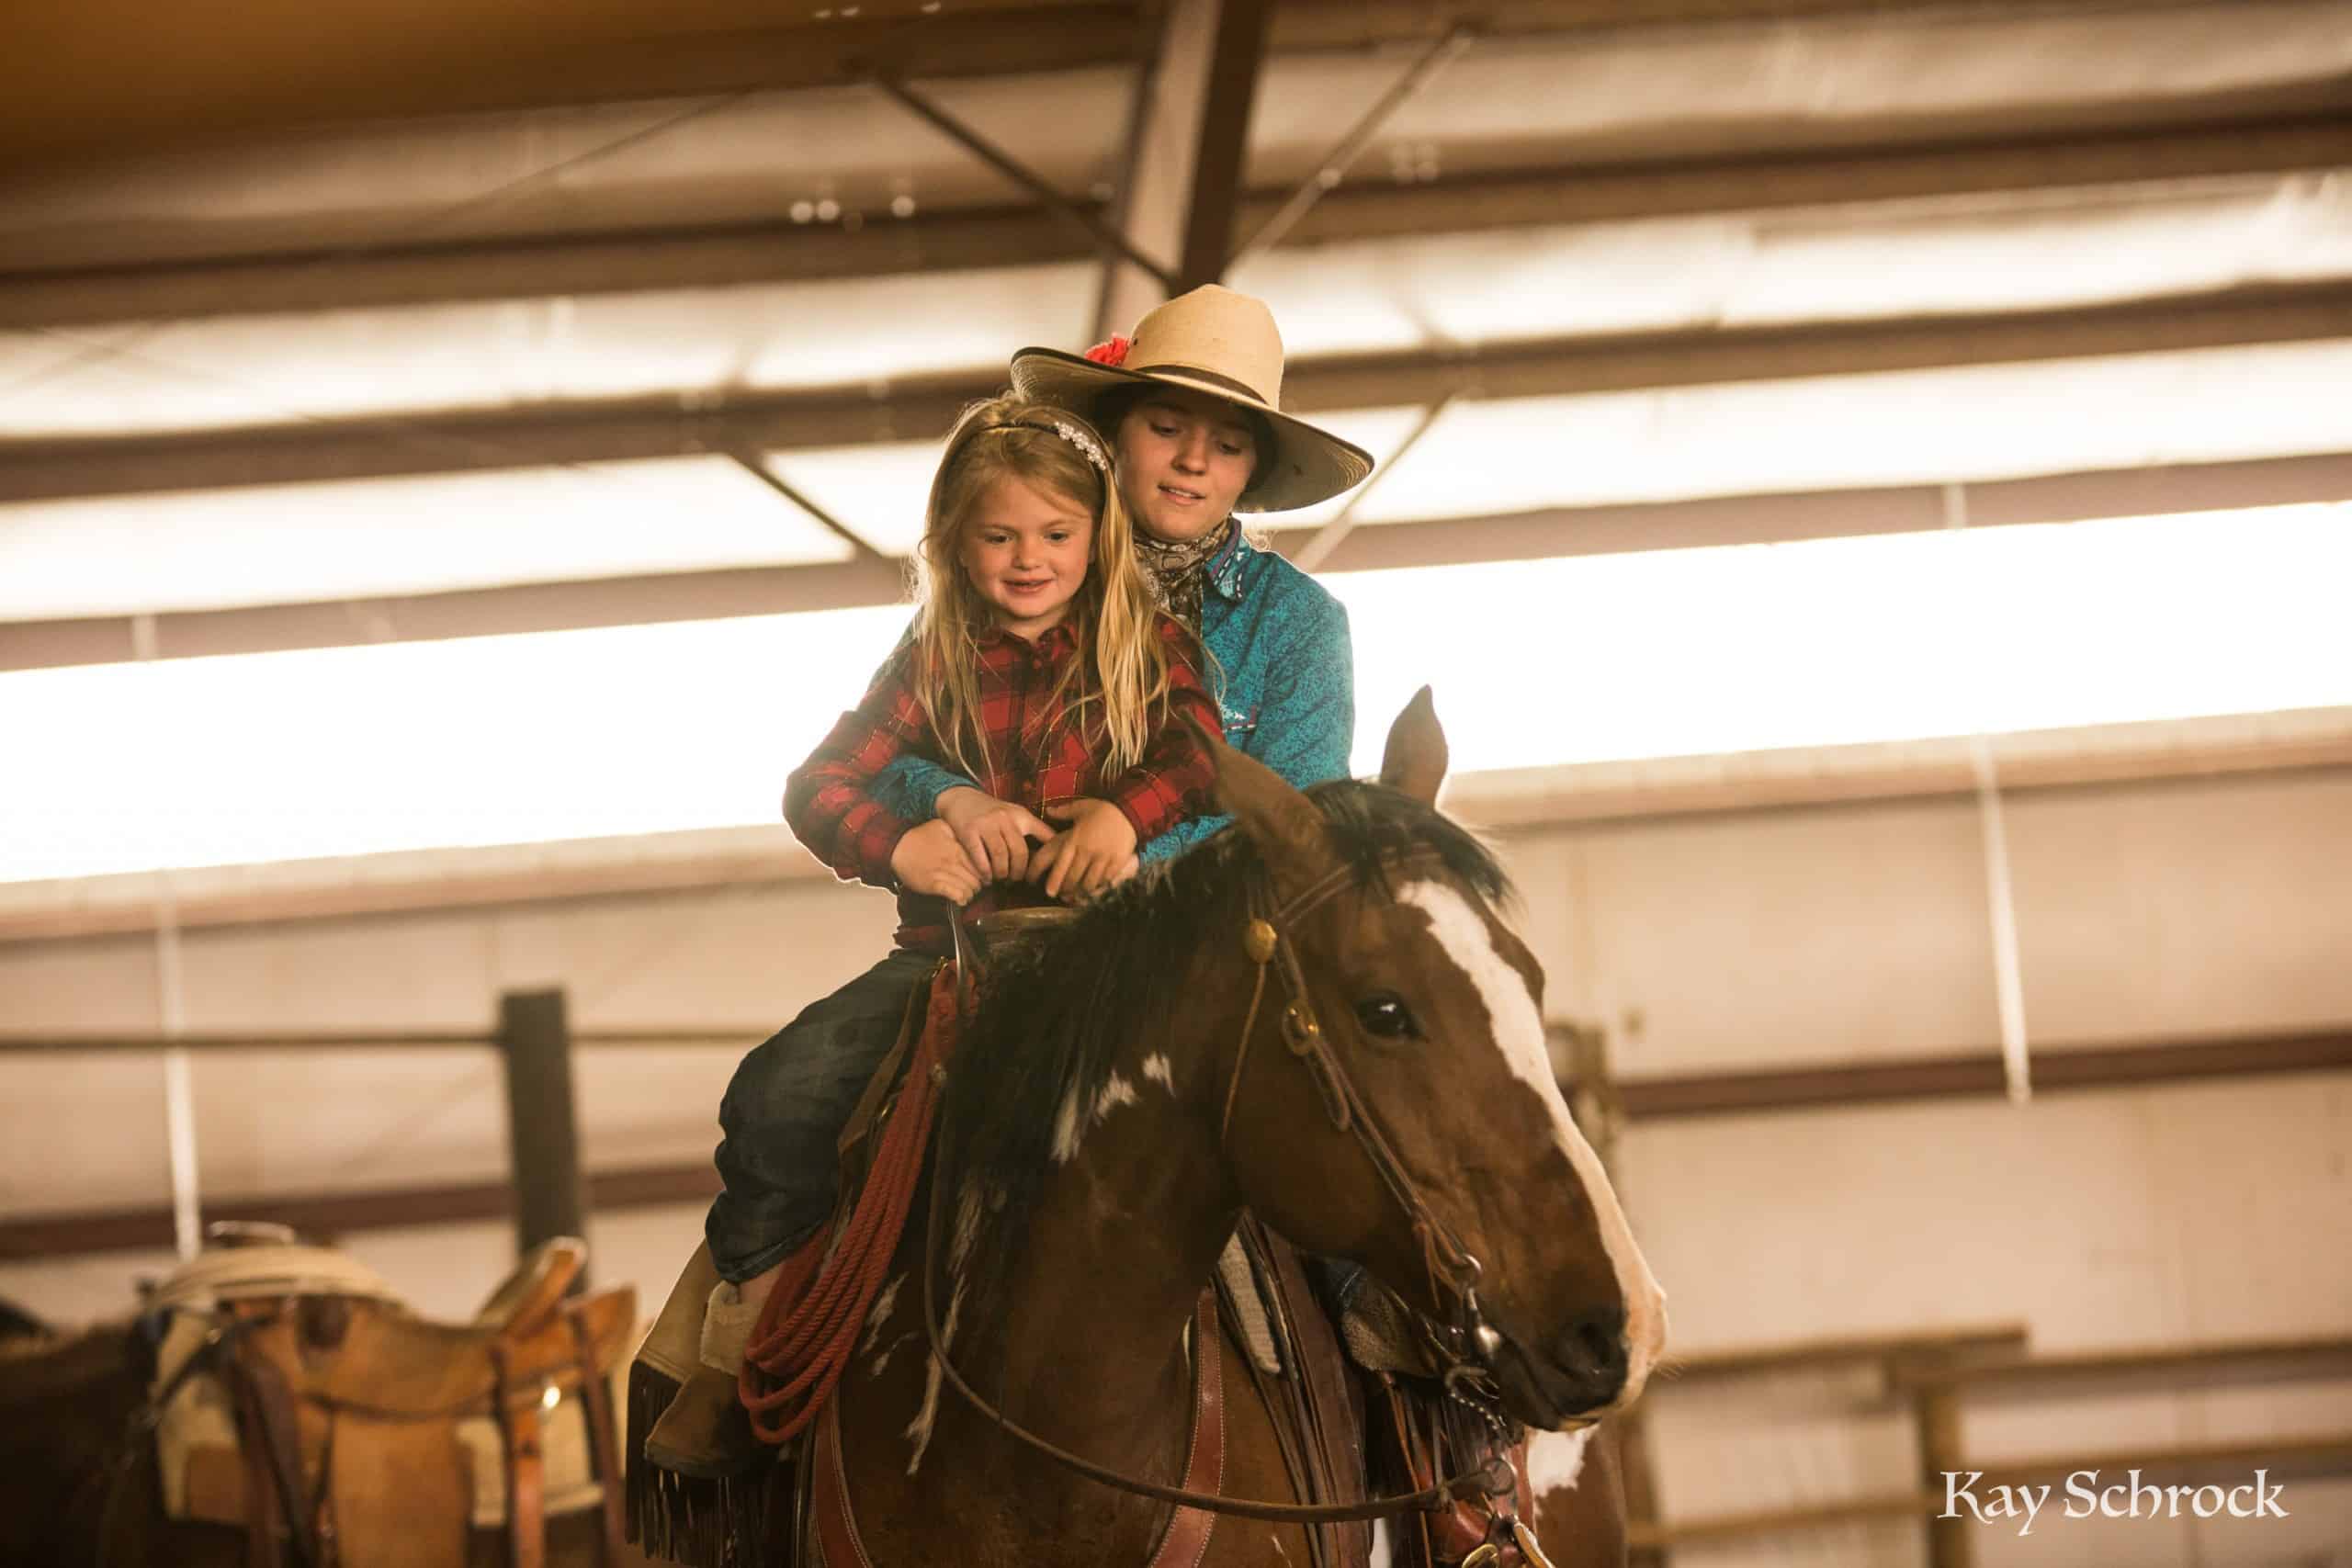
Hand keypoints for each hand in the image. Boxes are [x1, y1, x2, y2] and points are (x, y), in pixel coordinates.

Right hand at [889, 820, 980, 904]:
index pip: (981, 865)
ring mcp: (944, 873)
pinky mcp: (934, 885)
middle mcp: (953, 861)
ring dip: (970, 893)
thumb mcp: (941, 826)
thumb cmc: (917, 837)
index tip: (983, 876)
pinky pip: (956, 895)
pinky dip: (960, 899)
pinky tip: (959, 899)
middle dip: (979, 885)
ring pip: (969, 889)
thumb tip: (971, 837)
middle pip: (977, 879)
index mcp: (957, 848)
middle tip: (975, 886)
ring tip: (966, 893)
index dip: (985, 873)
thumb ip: (957, 831)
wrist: (897, 847)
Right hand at [936, 787, 1054, 882]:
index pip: (1044, 835)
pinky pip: (980, 857)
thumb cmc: (992, 812)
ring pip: (1000, 856)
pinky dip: (985, 871)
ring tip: (1001, 878)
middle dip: (1019, 872)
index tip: (1047, 871)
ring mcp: (986, 824)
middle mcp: (1005, 818)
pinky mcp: (969, 831)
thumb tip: (1055, 849)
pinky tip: (986, 877)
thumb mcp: (1015, 814)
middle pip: (1020, 852)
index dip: (1049, 855)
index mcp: (1021, 815)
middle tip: (1016, 880)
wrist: (960, 798)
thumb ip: (1033, 829)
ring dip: (1002, 873)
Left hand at [1030, 799, 1138, 902]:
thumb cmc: (1104, 809)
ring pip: (1089, 882)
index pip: (1061, 865)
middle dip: (1066, 888)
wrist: (1130, 811)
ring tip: (1076, 894)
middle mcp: (1087, 851)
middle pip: (1073, 877)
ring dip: (1081, 891)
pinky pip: (1105, 880)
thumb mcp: (1082, 807)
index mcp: (1075, 839)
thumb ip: (1063, 811)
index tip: (1049, 891)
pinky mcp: (1117, 862)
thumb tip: (1049, 810)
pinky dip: (1098, 887)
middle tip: (1061, 894)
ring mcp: (1103, 858)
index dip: (1054, 881)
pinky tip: (1094, 889)